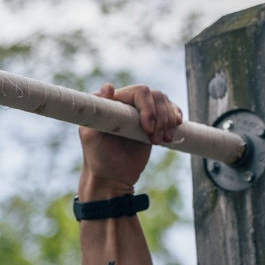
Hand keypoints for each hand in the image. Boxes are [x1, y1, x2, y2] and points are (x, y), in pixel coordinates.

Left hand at [78, 84, 181, 199]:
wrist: (112, 177)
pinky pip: (170, 112)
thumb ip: (96, 113)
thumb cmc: (98, 157)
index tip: (147, 128)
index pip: (138, 92)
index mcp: (113, 102)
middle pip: (156, 96)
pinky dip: (175, 120)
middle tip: (155, 139)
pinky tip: (172, 133)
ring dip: (168, 122)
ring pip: (165, 103)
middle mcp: (128, 104)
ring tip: (161, 141)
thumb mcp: (90, 136)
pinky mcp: (153, 124)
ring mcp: (142, 113)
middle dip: (160, 117)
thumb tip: (109, 87)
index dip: (147, 107)